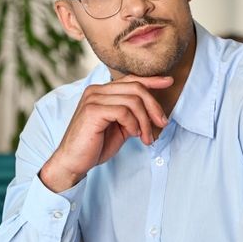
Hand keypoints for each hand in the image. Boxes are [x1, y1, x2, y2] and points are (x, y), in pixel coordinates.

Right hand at [39, 76, 172, 191]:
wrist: (73, 162)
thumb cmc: (95, 146)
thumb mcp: (120, 127)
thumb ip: (133, 115)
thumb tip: (154, 110)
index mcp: (102, 91)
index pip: (130, 80)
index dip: (151, 80)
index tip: (168, 82)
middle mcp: (96, 90)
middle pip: (136, 88)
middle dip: (153, 106)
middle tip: (162, 124)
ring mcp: (93, 99)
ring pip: (132, 101)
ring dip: (145, 121)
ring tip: (147, 138)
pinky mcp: (92, 110)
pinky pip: (123, 111)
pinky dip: (133, 124)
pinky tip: (133, 135)